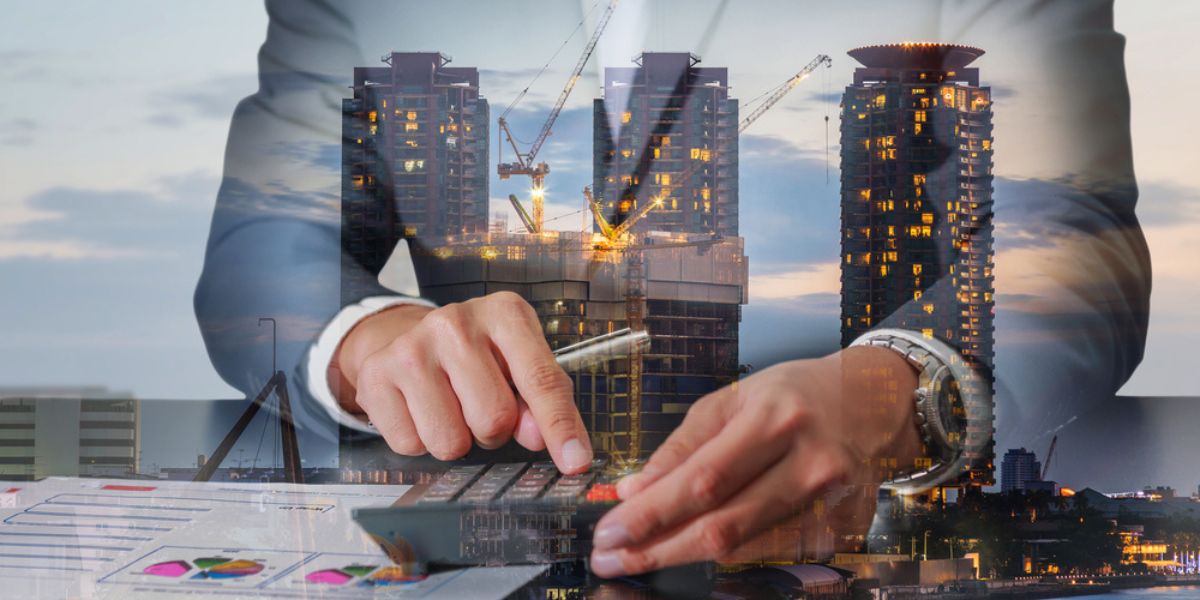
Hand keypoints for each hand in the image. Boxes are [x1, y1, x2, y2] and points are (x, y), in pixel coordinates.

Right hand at [330, 291, 592, 473]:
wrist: (404, 336)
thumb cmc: (476, 355)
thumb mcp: (519, 362)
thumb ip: (541, 399)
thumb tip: (540, 438)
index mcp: (504, 314)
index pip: (541, 379)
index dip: (560, 427)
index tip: (575, 462)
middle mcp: (455, 323)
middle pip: (494, 418)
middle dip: (494, 431)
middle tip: (482, 410)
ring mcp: (411, 348)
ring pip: (450, 441)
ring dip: (457, 440)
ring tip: (452, 409)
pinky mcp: (375, 376)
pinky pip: (411, 445)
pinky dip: (421, 440)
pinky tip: (421, 410)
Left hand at [587, 346, 921, 576]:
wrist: (867, 402)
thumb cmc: (790, 395)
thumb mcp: (731, 400)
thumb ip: (682, 447)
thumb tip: (634, 490)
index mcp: (775, 420)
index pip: (703, 479)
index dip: (652, 512)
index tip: (609, 530)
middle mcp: (807, 463)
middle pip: (722, 524)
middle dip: (657, 547)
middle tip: (610, 557)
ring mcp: (828, 502)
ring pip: (742, 545)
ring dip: (681, 554)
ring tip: (637, 555)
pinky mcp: (838, 529)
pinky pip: (765, 551)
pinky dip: (722, 553)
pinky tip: (687, 548)